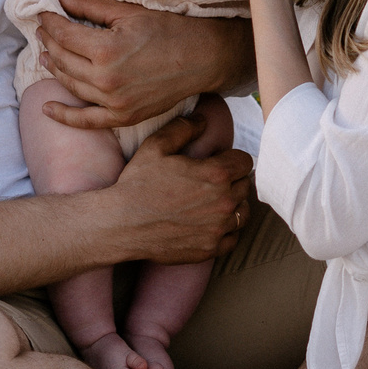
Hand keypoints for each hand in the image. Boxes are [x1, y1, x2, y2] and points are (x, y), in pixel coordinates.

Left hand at [37, 0, 251, 129]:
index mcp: (106, 49)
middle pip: (63, 59)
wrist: (203, 59)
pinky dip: (65, 116)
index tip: (45, 14)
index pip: (64, 34)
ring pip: (70, 85)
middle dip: (49, 42)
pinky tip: (47, 109)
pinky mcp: (124, 116)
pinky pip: (87, 120)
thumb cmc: (170, 30)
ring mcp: (114, 102)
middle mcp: (106, 79)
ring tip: (45, 56)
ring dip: (53, 69)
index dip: (50, 22)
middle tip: (43, 31)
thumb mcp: (129, 12)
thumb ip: (91, 6)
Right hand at [102, 114, 254, 263]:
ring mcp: (218, 228)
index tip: (219, 162)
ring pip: (243, 213)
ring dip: (233, 205)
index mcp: (216, 175)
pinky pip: (233, 238)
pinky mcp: (210, 248)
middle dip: (232, 181)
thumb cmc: (138, 183)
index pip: (245, 162)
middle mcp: (223, 202)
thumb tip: (203, 120)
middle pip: (245, 186)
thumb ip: (183, 128)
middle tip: (212, 182)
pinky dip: (226, 231)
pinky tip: (211, 224)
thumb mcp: (156, 146)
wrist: (122, 224)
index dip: (232, 159)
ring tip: (215, 202)